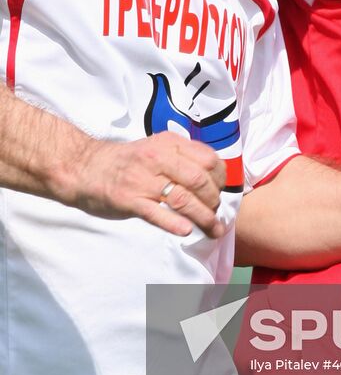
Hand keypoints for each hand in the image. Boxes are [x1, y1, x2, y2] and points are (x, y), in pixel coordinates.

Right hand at [68, 131, 226, 237]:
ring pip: (183, 199)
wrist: (84, 167)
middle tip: (216, 213)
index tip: (222, 192)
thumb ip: (181, 157)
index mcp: (169, 143)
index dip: (221, 179)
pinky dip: (175, 223)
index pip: (209, 159)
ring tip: (212, 229)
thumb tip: (212, 177)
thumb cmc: (126, 161)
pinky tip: (186, 230)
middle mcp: (158, 159)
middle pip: (200, 180)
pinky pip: (157, 213)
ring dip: (203, 217)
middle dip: (214, 200)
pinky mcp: (129, 200)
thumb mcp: (156, 148)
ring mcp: (143, 180)